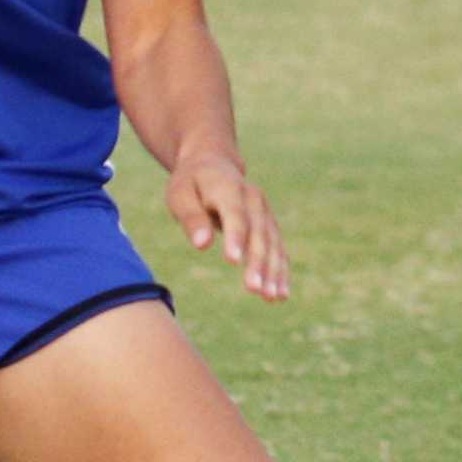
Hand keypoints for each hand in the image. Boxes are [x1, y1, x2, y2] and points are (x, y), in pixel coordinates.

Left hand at [164, 149, 288, 302]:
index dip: (236, 237)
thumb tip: (202, 245)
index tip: (233, 261)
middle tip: (254, 289)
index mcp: (228, 187)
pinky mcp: (268, 223)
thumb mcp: (180, 195)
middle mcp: (253, 198)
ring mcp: (264, 211)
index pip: (235, 214)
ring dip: (273, 270)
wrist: (213, 163)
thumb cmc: (190, 183)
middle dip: (258, 261)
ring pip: (272, 242)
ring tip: (272, 297)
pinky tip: (280, 294)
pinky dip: (280, 270)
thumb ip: (192, 218)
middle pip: (258, 232)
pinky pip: (278, 248)